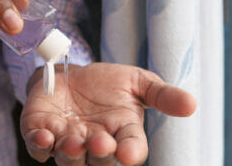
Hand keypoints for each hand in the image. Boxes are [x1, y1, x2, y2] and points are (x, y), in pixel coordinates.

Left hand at [21, 63, 195, 165]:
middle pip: (100, 160)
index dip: (130, 153)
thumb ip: (161, 95)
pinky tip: (44, 138)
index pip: (131, 149)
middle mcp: (96, 142)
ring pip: (70, 159)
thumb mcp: (138, 82)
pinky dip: (40, 146)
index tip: (129, 154)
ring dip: (72, 154)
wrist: (73, 73)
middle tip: (101, 142)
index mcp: (121, 132)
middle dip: (100, 154)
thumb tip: (191, 104)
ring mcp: (68, 140)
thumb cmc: (107, 81)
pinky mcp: (43, 132)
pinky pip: (40, 148)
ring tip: (73, 141)